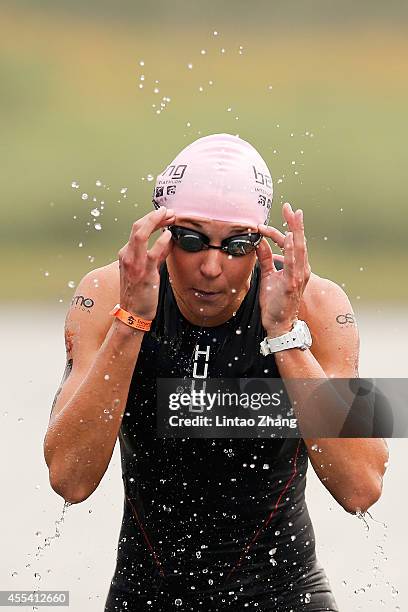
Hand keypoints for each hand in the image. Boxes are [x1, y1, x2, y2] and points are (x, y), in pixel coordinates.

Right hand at [117, 207, 175, 319]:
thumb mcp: (148, 270)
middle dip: (154, 216)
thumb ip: (157, 255)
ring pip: (140, 235)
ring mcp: (134, 264)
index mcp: (127, 254)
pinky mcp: (144, 274)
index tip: (165, 214)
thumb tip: (167, 241)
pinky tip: (169, 236)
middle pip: (137, 227)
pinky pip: (152, 253)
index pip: (138, 229)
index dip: (152, 219)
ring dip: (155, 222)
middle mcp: (127, 256)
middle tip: (169, 211)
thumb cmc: (140, 293)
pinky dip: (161, 242)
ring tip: (170, 217)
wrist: (133, 314)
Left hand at [256, 202, 310, 336]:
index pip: (293, 242)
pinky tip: (288, 238)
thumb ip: (266, 259)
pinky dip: (290, 250)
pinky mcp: (292, 285)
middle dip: (294, 223)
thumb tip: (259, 241)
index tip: (285, 211)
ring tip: (292, 216)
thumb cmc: (275, 301)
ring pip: (298, 249)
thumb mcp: (268, 276)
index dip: (289, 226)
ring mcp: (298, 276)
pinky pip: (293, 264)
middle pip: (299, 241)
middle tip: (289, 207)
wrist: (279, 324)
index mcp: (296, 266)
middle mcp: (301, 269)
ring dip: (295, 232)